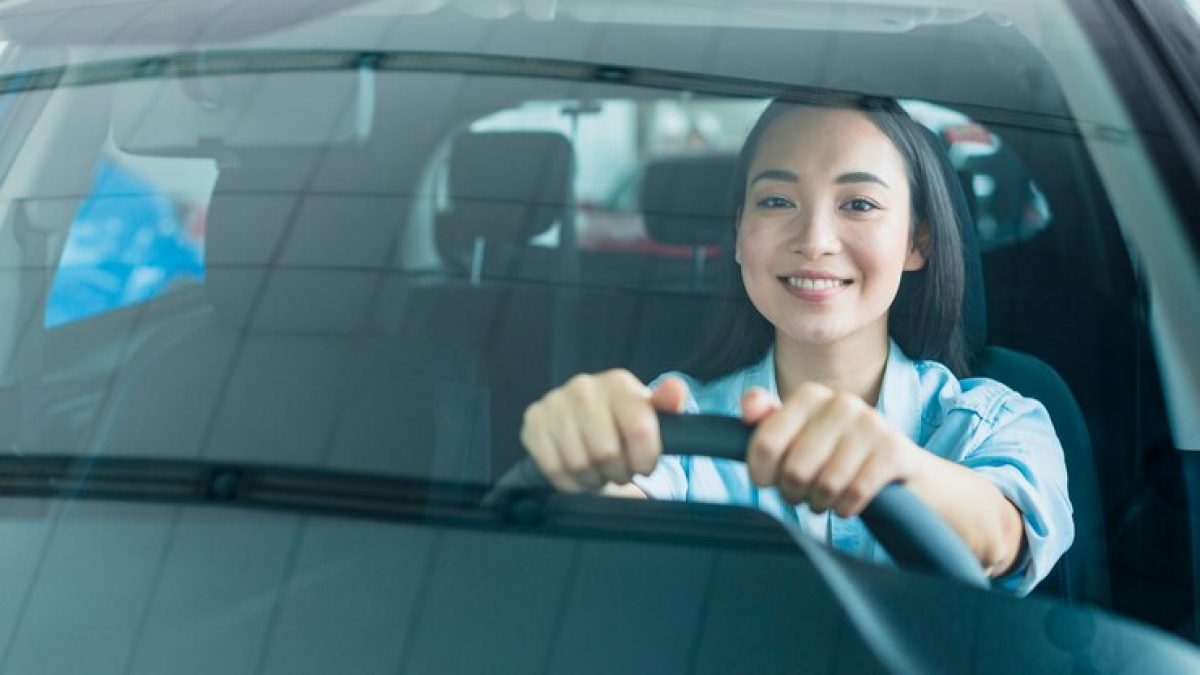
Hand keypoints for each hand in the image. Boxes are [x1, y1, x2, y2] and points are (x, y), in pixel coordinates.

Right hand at [521, 371, 689, 491]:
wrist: (585, 420)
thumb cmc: (623, 421)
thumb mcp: (652, 414)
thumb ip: (668, 404)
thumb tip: (676, 390)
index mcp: (618, 383)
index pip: (639, 431)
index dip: (645, 460)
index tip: (644, 464)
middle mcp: (584, 387)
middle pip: (606, 453)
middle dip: (618, 471)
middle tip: (620, 469)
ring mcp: (554, 403)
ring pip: (579, 464)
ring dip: (594, 478)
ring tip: (600, 470)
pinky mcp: (533, 422)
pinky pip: (554, 467)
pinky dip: (571, 482)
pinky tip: (580, 473)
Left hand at [741, 383, 924, 516]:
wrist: (894, 465)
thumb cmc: (833, 451)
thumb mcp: (797, 434)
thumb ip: (767, 421)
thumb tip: (749, 410)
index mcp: (809, 395)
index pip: (765, 444)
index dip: (762, 475)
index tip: (770, 481)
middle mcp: (840, 402)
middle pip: (794, 470)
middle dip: (794, 492)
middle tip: (802, 492)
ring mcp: (870, 424)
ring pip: (826, 485)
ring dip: (821, 502)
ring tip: (824, 497)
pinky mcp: (894, 450)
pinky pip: (855, 493)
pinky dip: (846, 507)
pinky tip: (847, 502)